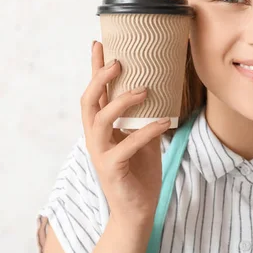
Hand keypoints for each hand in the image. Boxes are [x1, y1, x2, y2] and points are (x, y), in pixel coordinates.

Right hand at [80, 41, 170, 223]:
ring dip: (121, 102)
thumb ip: (142, 118)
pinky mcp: (112, 169)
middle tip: (119, 61)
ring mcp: (100, 153)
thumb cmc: (140, 171)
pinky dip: (146, 131)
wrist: (138, 209)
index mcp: (101, 127)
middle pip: (88, 101)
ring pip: (100, 120)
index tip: (99, 42)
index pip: (95, 92)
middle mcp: (95, 137)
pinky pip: (126, 145)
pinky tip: (163, 122)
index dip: (94, 68)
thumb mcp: (142, 138)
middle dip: (100, 78)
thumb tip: (159, 90)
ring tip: (143, 90)